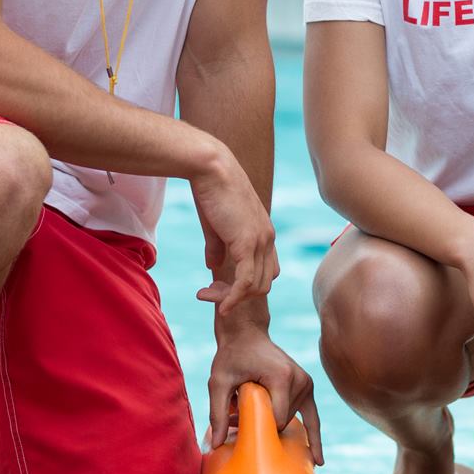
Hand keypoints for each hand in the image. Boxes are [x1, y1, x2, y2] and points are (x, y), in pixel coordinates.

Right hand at [189, 148, 278, 313]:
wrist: (210, 168)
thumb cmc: (211, 191)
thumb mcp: (215, 225)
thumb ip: (217, 247)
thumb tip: (213, 266)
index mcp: (264, 234)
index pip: (265, 271)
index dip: (246, 285)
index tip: (219, 287)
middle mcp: (268, 239)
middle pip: (263, 283)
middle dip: (237, 295)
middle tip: (208, 294)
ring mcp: (261, 241)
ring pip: (256, 287)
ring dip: (231, 298)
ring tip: (205, 295)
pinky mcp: (247, 242)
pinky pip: (246, 282)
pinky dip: (234, 298)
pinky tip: (220, 305)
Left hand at [203, 315, 323, 464]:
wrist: (246, 334)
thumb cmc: (231, 356)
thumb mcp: (218, 382)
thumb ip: (218, 413)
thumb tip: (215, 446)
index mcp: (282, 378)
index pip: (276, 420)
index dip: (257, 427)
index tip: (237, 424)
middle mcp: (300, 380)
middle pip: (282, 421)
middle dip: (261, 424)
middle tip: (235, 411)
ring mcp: (307, 384)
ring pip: (289, 421)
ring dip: (269, 421)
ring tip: (246, 406)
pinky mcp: (308, 387)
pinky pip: (313, 418)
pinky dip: (314, 438)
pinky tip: (318, 460)